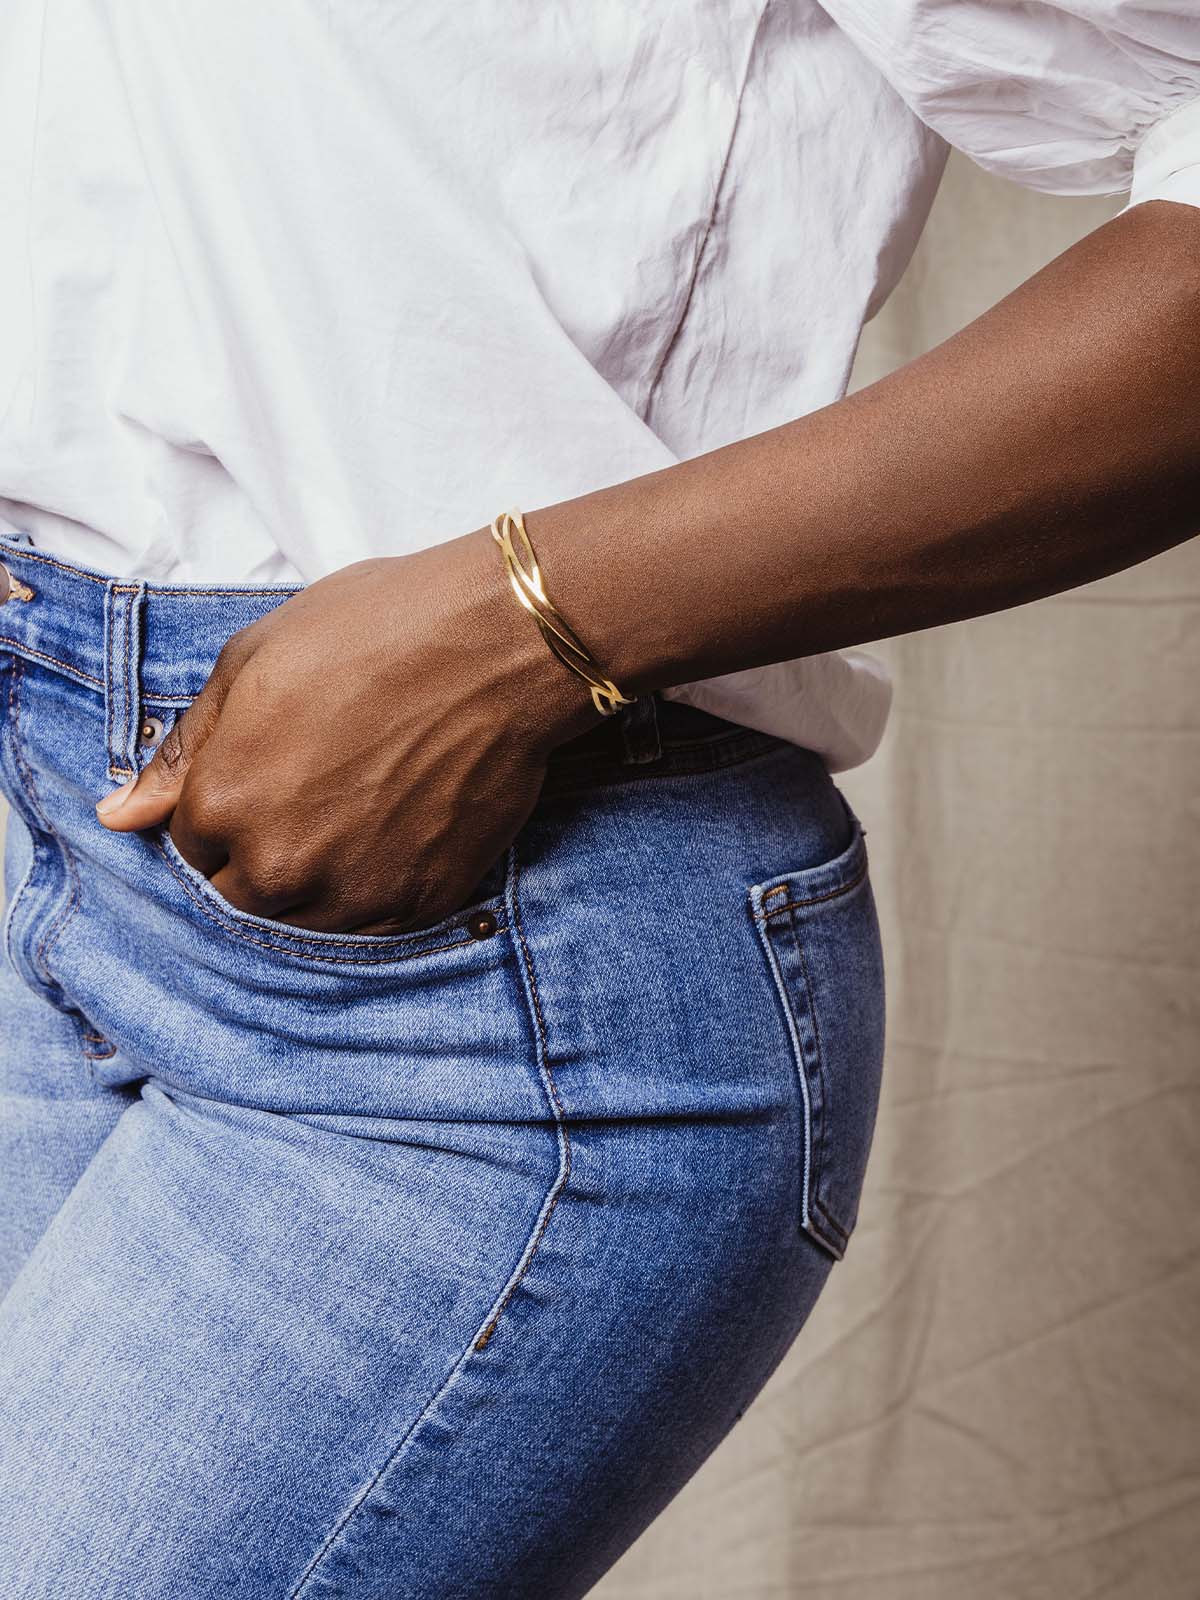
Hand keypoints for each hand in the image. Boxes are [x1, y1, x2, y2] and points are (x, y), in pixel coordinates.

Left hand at [94, 527, 597, 932]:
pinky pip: (371, 929)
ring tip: (356, 813)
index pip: (189, 846)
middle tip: (314, 796)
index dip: (224, 809)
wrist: (497, 645)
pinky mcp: (421, 902)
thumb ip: (183, 749)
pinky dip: (372, 893)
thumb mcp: (253, 660)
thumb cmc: (376, 629)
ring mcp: (354, 890)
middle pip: (238, 896)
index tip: (267, 775)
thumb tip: (116, 817)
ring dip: (315, 881)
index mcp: (223, 802)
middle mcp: (280, 864)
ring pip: (302, 922)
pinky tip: (394, 833)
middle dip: (259, 855)